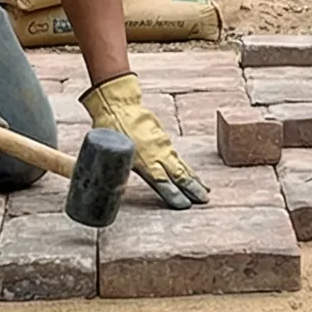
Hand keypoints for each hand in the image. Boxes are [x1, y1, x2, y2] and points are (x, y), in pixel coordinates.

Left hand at [80, 72, 207, 208]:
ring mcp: (163, 146)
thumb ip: (116, 170)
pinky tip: (193, 176)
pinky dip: (188, 169)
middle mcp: (157, 155)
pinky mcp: (165, 140)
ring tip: (205, 192)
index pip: (161, 182)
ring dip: (194, 181)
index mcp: (142, 160)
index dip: (173, 195)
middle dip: (192, 190)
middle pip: (178, 175)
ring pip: (182, 167)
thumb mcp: (110, 152)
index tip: (184, 205)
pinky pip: (179, 159)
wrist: (120, 105)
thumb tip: (106, 187)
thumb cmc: (111, 128)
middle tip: (204, 202)